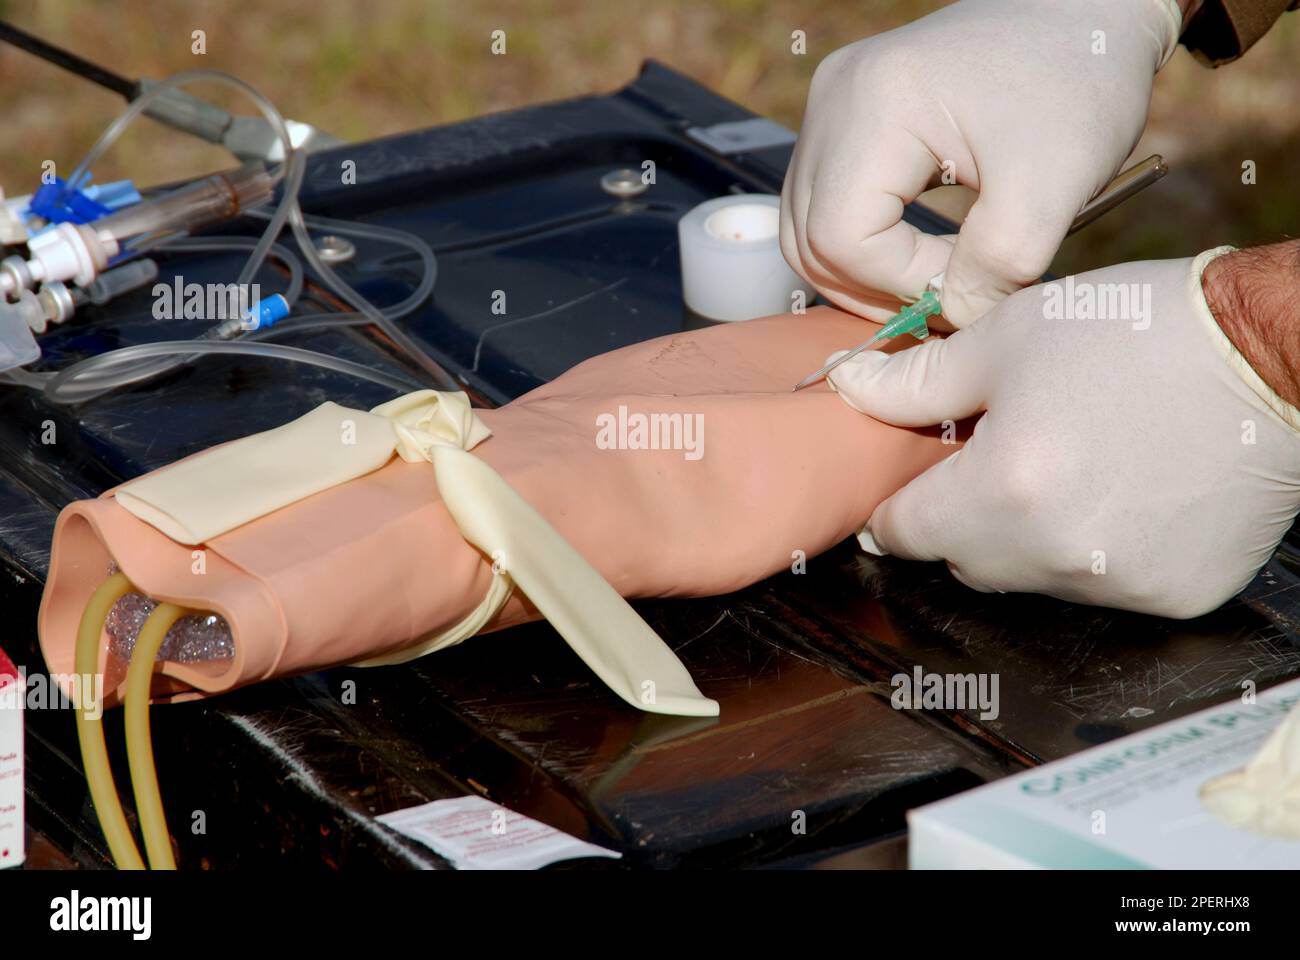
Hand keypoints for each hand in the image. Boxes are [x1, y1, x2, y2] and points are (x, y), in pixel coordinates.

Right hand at [781, 0, 1181, 326]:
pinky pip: (824, 203)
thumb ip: (997, 268)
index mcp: (875, 105)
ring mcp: (831, 104)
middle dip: (872, 289)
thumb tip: (952, 318)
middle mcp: (834, 99)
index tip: (969, 285)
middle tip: (944, 303)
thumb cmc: (1078, 82)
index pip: (843, 236)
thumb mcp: (1053, 187)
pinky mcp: (843, 114)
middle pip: (806, 237)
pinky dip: (863, 244)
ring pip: (805, 228)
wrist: (1086, 10)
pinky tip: (918, 254)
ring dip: (862, 274)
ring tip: (933, 284)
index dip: (899, 283)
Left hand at [827, 251, 1299, 618]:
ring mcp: (1117, 586)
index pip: (902, 533)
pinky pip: (1097, 586)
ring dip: (1027, 535)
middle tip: (1001, 453)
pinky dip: (1093, 550)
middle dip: (963, 513)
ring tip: (1071, 462)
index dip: (896, 503)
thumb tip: (847, 388)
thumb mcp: (1006, 338)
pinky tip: (1122, 491)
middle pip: (963, 559)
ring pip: (1028, 577)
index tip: (908, 483)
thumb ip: (914, 381)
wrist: (1272, 357)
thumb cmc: (1139, 334)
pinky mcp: (1172, 598)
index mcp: (1001, 492)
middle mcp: (1053, 556)